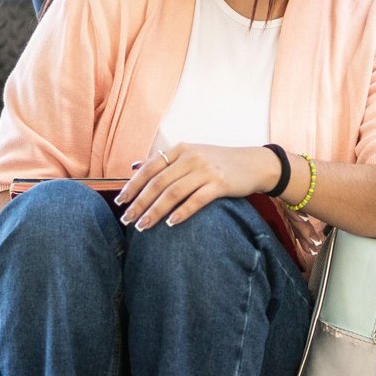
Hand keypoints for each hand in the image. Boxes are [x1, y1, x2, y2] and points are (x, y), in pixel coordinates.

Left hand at [114, 143, 280, 229]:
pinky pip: (196, 200)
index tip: (119, 202)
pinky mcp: (220, 183)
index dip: (133, 186)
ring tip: (143, 226)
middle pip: (158, 183)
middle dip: (139, 203)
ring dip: (155, 211)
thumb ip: (164, 160)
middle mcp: (191, 157)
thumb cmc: (220, 162)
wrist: (255, 163)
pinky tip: (170, 224)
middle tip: (127, 220)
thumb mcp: (192, 154)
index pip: (150, 168)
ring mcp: (206, 170)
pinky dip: (182, 212)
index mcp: (181, 149)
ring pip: (173, 193)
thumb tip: (134, 166)